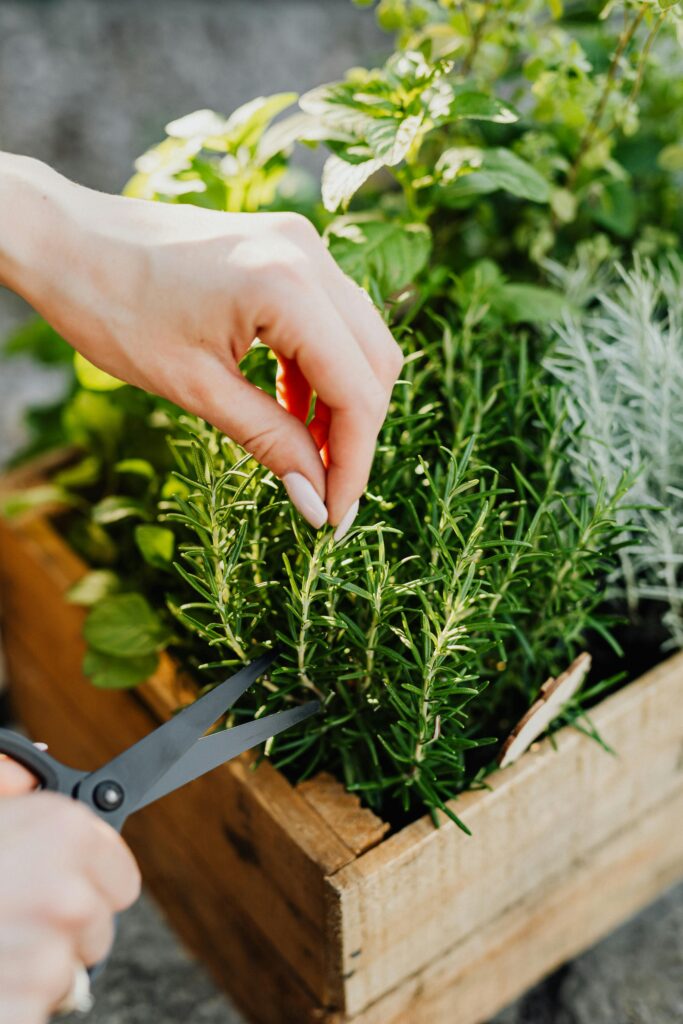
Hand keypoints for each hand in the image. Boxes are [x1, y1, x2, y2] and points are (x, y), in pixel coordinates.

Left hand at [0, 154, 402, 533]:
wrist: (65, 239)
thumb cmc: (111, 307)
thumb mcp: (193, 387)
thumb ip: (268, 440)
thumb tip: (316, 500)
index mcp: (286, 286)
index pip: (357, 390)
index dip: (353, 462)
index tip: (335, 516)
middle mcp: (308, 255)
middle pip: (376, 363)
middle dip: (356, 434)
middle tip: (325, 491)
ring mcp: (302, 245)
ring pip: (361, 341)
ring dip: (342, 403)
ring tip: (304, 453)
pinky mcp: (288, 250)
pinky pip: (331, 320)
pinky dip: (322, 370)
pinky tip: (292, 407)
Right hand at [0, 756, 139, 1023]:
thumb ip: (6, 777)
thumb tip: (32, 776)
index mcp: (66, 834)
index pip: (122, 880)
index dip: (88, 883)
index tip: (56, 885)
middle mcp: (69, 896)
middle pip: (96, 930)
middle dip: (58, 929)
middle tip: (5, 916)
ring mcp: (47, 960)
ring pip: (65, 977)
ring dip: (30, 970)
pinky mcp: (22, 1011)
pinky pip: (36, 1012)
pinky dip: (12, 1005)